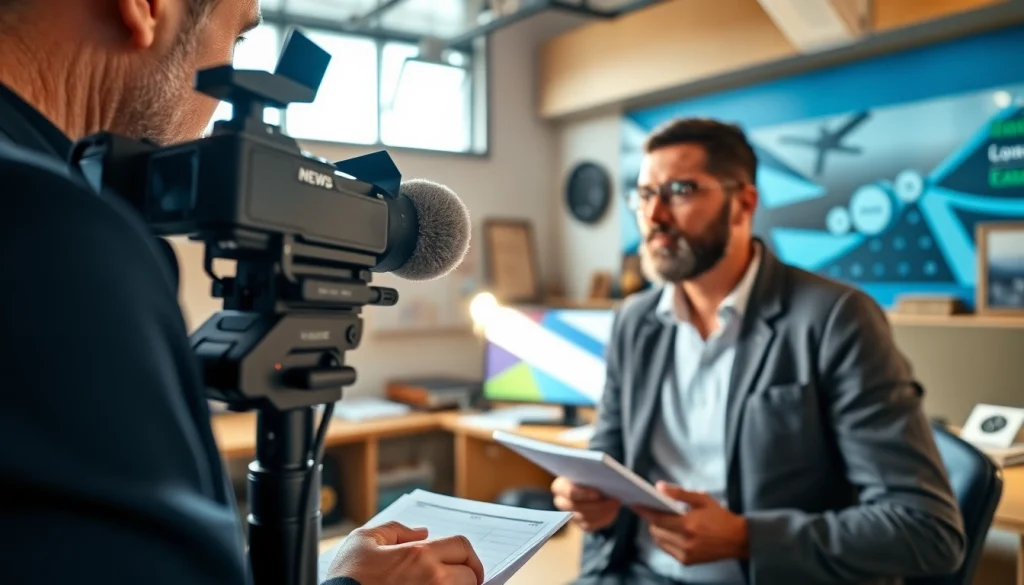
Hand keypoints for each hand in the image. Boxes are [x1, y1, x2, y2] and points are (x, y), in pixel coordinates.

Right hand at [327, 521, 484, 584]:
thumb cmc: (346, 579)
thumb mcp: (363, 541)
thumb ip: (394, 531)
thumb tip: (420, 532)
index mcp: (420, 555)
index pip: (462, 546)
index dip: (466, 554)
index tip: (464, 564)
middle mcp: (432, 579)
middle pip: (470, 575)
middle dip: (465, 575)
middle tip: (457, 579)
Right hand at [551, 476, 620, 531]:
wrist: (595, 483)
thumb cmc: (591, 473)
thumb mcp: (590, 469)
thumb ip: (593, 471)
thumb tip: (602, 475)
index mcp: (560, 485)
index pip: (567, 492)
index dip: (582, 493)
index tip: (597, 493)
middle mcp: (561, 501)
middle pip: (575, 507)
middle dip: (596, 504)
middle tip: (613, 499)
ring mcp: (570, 515)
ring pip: (583, 517)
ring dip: (602, 511)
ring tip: (615, 503)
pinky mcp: (580, 523)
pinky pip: (590, 525)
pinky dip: (603, 518)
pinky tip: (613, 510)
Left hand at [631, 481, 748, 565]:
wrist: (738, 540)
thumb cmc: (720, 516)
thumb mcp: (701, 499)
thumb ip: (678, 493)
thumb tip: (658, 486)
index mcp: (688, 525)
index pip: (657, 518)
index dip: (644, 510)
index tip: (634, 502)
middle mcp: (685, 542)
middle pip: (655, 530)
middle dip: (651, 519)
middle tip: (651, 508)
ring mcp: (685, 554)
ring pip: (659, 540)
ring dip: (657, 529)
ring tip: (661, 518)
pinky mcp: (686, 561)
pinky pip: (667, 548)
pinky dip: (665, 539)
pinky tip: (671, 530)